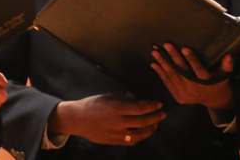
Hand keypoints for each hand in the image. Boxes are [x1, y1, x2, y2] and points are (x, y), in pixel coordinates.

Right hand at [48, 94, 164, 145]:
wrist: (77, 119)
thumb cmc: (91, 105)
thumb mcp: (107, 97)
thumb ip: (122, 99)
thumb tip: (136, 99)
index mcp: (116, 107)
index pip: (140, 108)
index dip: (151, 106)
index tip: (158, 104)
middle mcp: (118, 121)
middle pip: (143, 121)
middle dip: (155, 118)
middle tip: (162, 114)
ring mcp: (116, 133)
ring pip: (140, 134)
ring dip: (150, 129)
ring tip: (155, 124)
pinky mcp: (114, 140)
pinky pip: (131, 141)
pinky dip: (140, 137)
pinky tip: (143, 133)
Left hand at [151, 43, 232, 110]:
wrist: (213, 101)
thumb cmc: (219, 84)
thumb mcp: (224, 76)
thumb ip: (226, 66)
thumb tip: (229, 56)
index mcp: (206, 83)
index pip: (198, 69)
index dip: (192, 59)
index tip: (184, 48)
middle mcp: (194, 89)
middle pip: (182, 71)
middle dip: (173, 57)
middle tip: (165, 45)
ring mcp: (185, 94)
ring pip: (172, 76)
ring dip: (162, 63)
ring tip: (155, 52)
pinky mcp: (178, 97)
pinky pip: (167, 83)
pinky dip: (160, 73)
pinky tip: (154, 64)